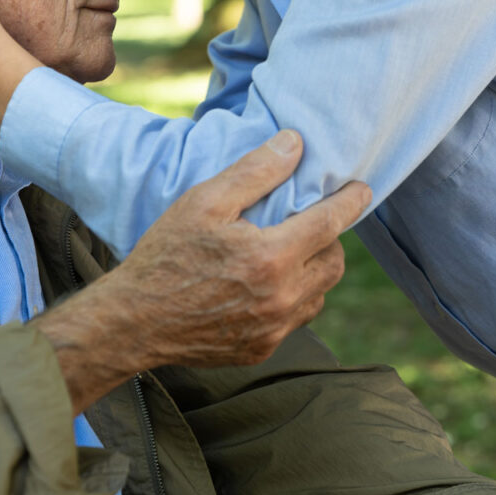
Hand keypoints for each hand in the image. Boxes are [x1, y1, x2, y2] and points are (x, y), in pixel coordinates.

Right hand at [35, 131, 370, 413]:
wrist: (134, 320)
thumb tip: (295, 145)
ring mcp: (274, 330)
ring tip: (288, 249)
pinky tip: (266, 282)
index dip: (350, 203)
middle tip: (310, 219)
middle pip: (334, 262)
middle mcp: (281, 299)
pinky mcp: (262, 349)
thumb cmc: (166, 254)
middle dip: (330, 237)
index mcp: (270, 258)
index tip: (362, 189)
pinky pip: (297, 319)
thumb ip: (254, 172)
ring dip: (313, 268)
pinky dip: (293, 297)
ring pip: (320, 293)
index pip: (330, 224)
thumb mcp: (204, 201)